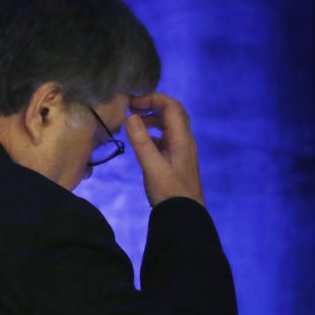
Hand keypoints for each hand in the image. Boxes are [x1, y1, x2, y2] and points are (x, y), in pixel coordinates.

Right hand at [124, 93, 203, 207]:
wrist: (184, 215)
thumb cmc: (168, 190)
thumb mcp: (152, 166)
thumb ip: (141, 141)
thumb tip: (130, 116)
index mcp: (181, 138)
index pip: (171, 106)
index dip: (153, 99)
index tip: (133, 102)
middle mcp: (184, 140)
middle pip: (173, 113)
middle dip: (153, 105)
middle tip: (132, 108)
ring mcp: (182, 150)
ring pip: (170, 126)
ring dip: (153, 119)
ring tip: (133, 124)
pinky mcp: (177, 160)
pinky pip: (167, 138)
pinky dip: (154, 133)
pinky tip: (142, 142)